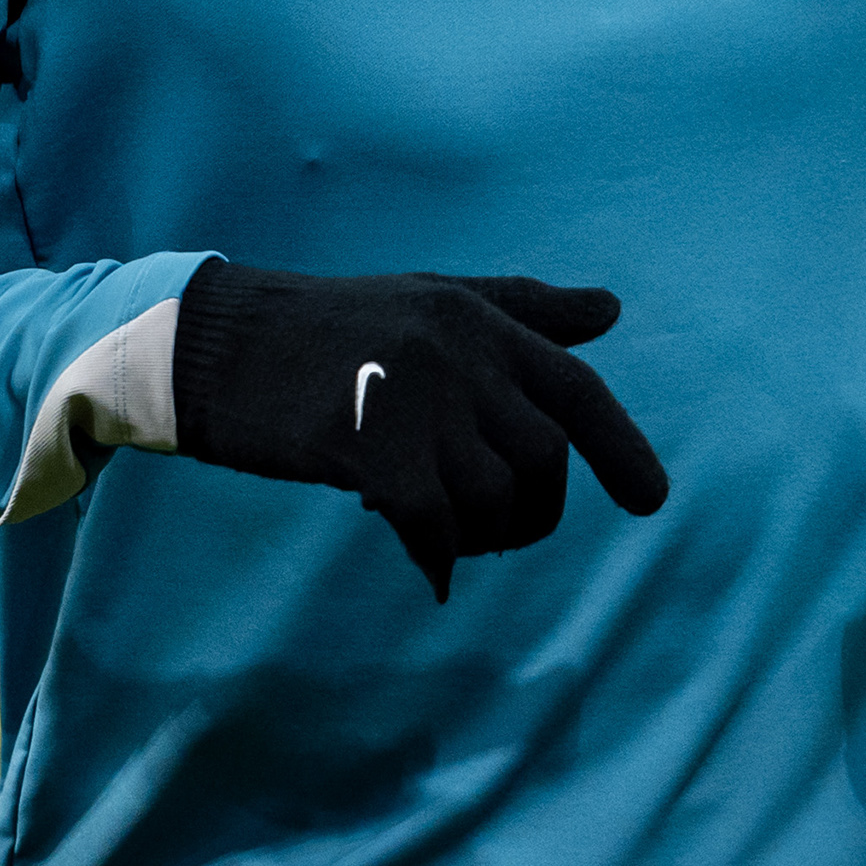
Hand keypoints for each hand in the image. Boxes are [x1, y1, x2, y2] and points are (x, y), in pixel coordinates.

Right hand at [171, 261, 668, 598]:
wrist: (213, 343)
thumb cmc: (326, 329)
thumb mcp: (430, 301)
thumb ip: (522, 311)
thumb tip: (610, 310)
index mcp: (476, 318)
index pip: (576, 388)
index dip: (623, 448)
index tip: (652, 502)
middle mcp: (456, 352)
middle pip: (542, 459)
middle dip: (532, 511)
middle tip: (495, 528)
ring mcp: (412, 397)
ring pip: (491, 499)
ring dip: (478, 534)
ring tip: (439, 528)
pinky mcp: (365, 444)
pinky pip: (433, 524)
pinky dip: (436, 555)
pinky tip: (426, 564)